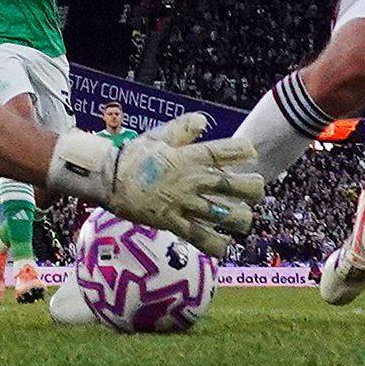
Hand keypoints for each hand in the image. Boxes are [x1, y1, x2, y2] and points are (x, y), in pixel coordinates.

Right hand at [46, 112, 262, 257]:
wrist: (109, 180)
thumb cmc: (135, 156)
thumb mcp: (158, 136)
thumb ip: (183, 128)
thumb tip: (203, 121)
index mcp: (188, 156)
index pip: (225, 151)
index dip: (244, 151)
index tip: (251, 152)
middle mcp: (191, 181)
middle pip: (234, 186)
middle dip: (253, 188)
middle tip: (255, 188)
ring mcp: (184, 203)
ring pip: (225, 215)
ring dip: (241, 218)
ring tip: (243, 218)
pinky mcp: (174, 223)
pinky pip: (201, 238)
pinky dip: (217, 244)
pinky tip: (225, 243)